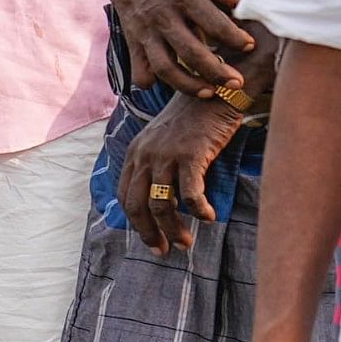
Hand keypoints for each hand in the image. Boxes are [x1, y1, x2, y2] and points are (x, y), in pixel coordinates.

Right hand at [102, 0, 254, 95]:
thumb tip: (257, 7)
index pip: (214, 24)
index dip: (236, 38)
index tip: (249, 45)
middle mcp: (163, 16)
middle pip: (190, 53)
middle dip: (216, 72)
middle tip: (236, 82)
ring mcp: (145, 32)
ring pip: (165, 68)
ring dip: (188, 85)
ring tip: (210, 92)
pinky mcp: (133, 43)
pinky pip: (141, 71)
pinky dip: (154, 83)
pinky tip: (171, 83)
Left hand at [118, 87, 250, 251]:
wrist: (215, 91)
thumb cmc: (194, 119)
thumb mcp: (164, 140)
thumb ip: (157, 166)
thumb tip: (161, 203)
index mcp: (136, 153)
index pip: (125, 196)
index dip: (136, 223)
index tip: (151, 242)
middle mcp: (145, 154)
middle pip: (138, 205)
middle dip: (149, 233)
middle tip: (165, 250)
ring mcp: (166, 154)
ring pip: (162, 204)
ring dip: (174, 229)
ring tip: (186, 242)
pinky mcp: (191, 154)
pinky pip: (191, 193)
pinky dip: (198, 210)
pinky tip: (209, 217)